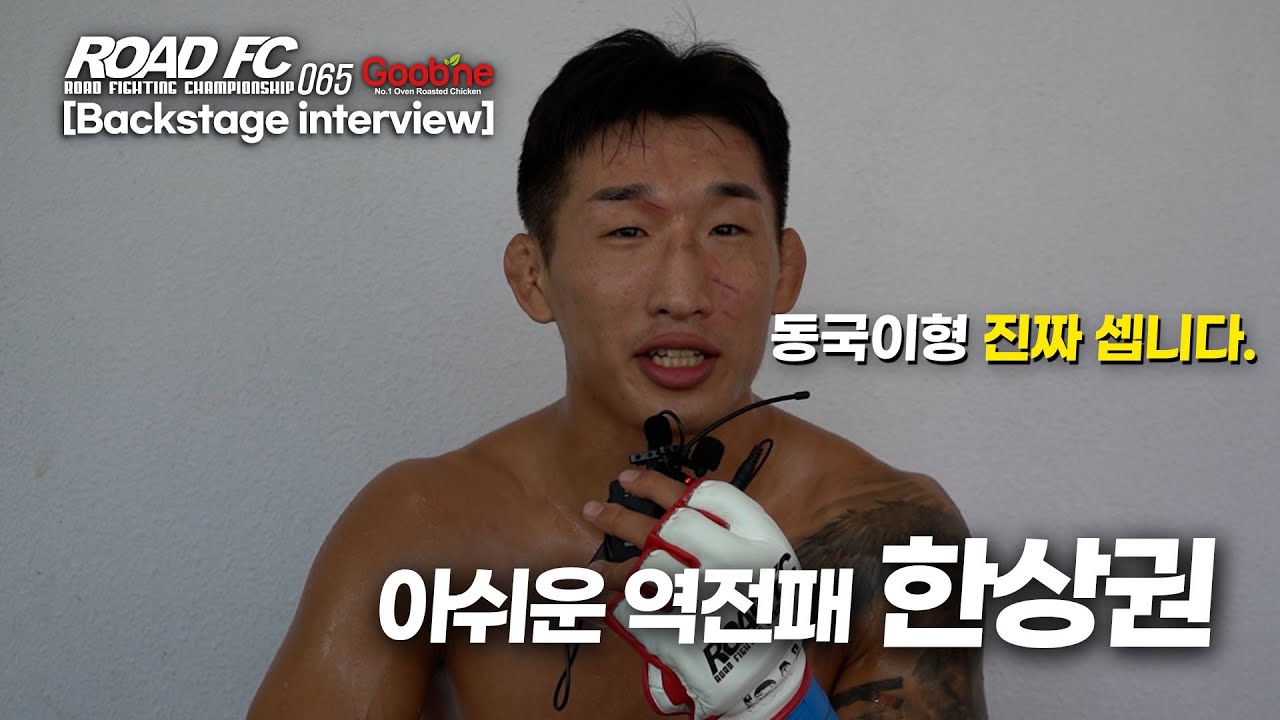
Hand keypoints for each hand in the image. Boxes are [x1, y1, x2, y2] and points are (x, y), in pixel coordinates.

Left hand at [584, 469, 811, 719]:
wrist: (773, 670)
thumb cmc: (767, 605)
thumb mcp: (766, 554)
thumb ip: (727, 527)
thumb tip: (668, 507)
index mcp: (758, 538)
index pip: (703, 495)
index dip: (656, 484)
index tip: (628, 480)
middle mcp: (733, 563)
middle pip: (666, 527)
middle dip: (620, 516)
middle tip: (593, 510)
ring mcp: (708, 599)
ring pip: (645, 571)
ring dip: (612, 568)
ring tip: (594, 567)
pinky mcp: (686, 633)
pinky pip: (641, 615)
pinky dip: (622, 609)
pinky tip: (612, 604)